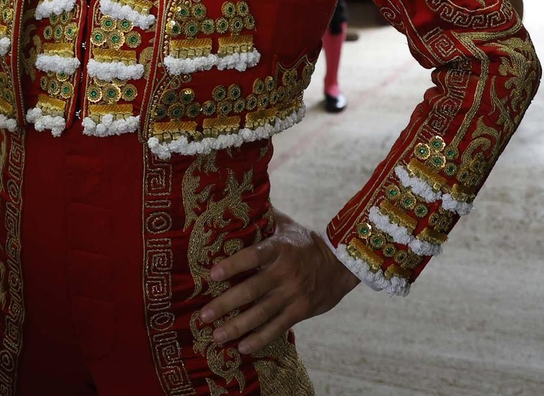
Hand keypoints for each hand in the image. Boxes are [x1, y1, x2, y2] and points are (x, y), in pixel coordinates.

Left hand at [197, 208, 357, 354]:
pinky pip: (276, 328)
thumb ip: (264, 215)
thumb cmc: (304, 242)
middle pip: (251, 290)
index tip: (212, 275)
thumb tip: (240, 195)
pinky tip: (241, 348)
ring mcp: (293, 294)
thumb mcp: (286, 225)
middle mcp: (285, 273)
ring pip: (261, 314)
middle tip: (203, 316)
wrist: (340, 265)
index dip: (233, 265)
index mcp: (279, 249)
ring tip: (216, 336)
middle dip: (225, 304)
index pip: (253, 256)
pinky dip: (259, 339)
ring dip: (237, 327)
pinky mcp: (299, 312)